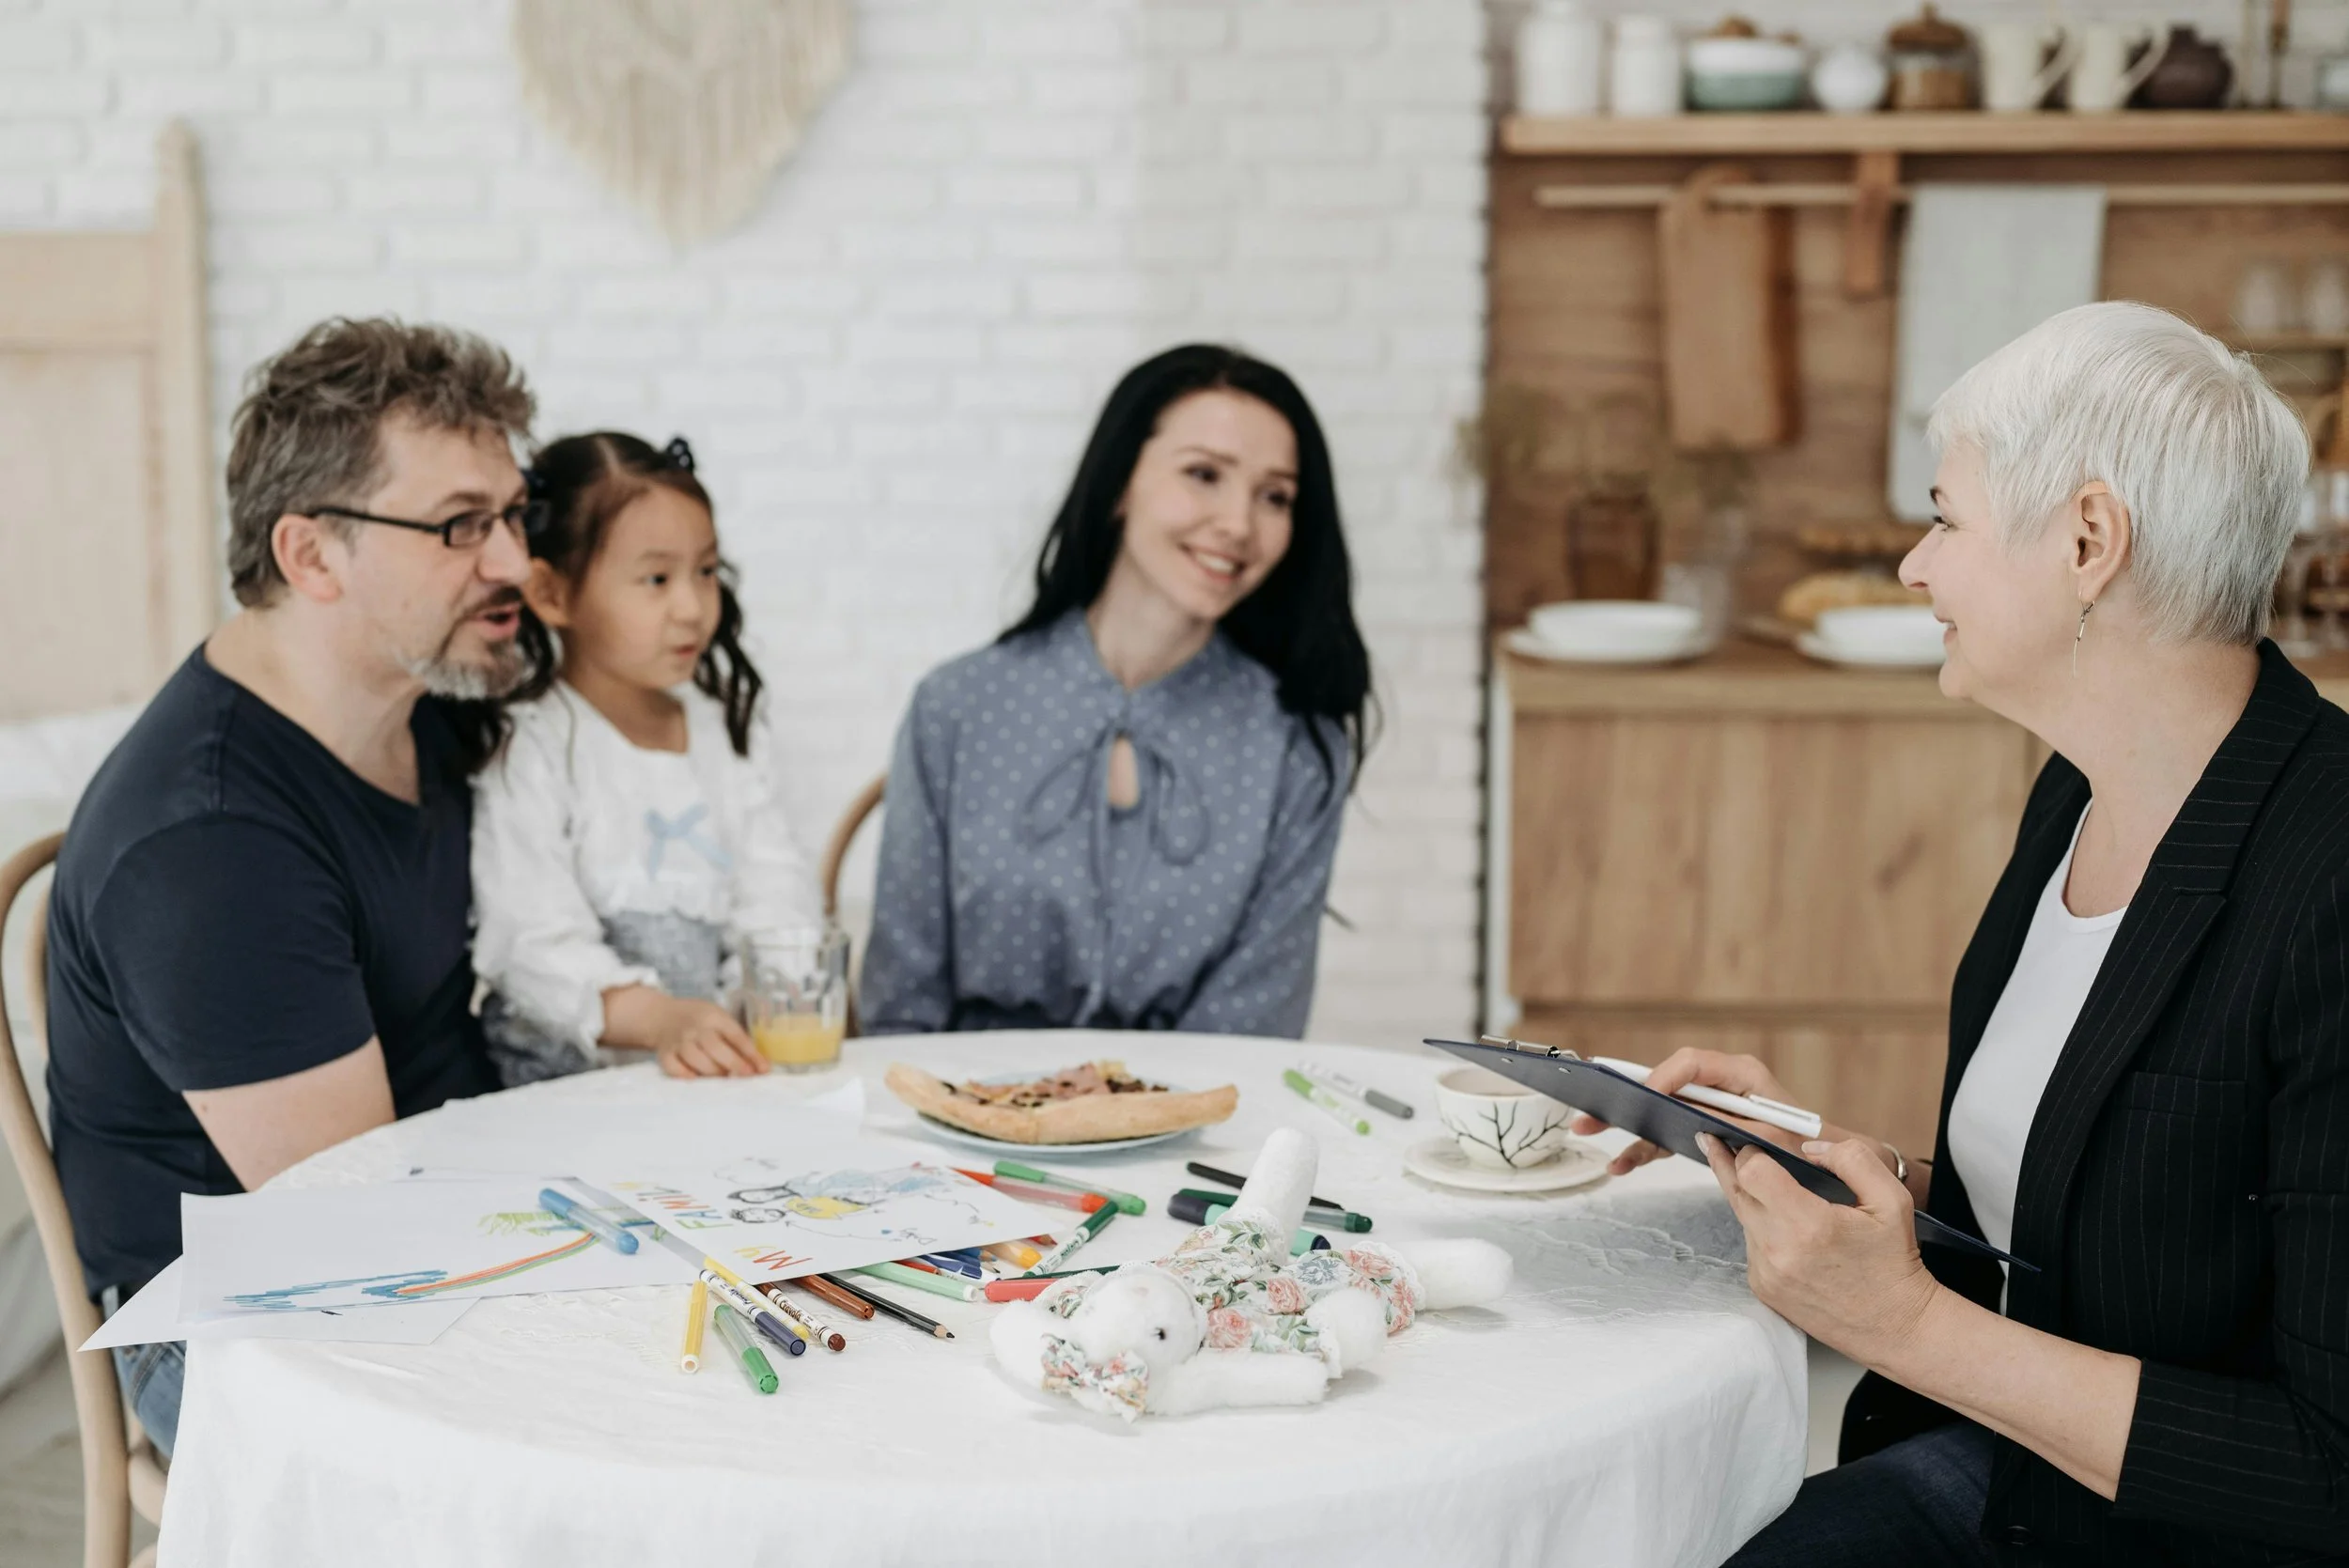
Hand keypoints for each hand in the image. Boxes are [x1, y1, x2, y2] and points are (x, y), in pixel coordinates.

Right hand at [599, 985, 767, 1076]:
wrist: (663, 1016)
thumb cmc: (700, 1020)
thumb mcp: (719, 1019)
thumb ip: (736, 1039)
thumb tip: (759, 1066)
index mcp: (713, 1016)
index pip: (735, 1034)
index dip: (750, 1053)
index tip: (762, 1068)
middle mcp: (694, 1028)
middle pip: (714, 1047)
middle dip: (734, 1063)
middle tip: (746, 1075)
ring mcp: (677, 1041)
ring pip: (695, 1059)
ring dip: (713, 1072)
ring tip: (723, 1077)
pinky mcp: (665, 1054)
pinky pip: (674, 1068)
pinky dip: (686, 1076)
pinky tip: (697, 1079)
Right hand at [1569, 1049, 1808, 1175]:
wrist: (1828, 1167)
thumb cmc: (1807, 1147)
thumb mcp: (1774, 1139)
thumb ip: (1735, 1130)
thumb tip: (1695, 1126)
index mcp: (1739, 1074)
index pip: (1690, 1064)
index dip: (1662, 1078)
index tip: (1642, 1100)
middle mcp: (1718, 1085)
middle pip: (1662, 1084)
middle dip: (1623, 1098)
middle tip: (1588, 1111)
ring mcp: (1706, 1108)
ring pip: (1657, 1110)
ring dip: (1624, 1125)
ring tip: (1587, 1135)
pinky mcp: (1701, 1129)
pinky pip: (1666, 1134)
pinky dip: (1643, 1148)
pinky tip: (1619, 1164)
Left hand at [1698, 1131, 1940, 1366]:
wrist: (1896, 1327)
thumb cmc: (1895, 1263)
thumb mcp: (1892, 1199)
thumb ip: (1851, 1159)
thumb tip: (1809, 1148)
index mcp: (1809, 1224)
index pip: (1751, 1172)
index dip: (1750, 1151)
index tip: (1753, 1141)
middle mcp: (1779, 1251)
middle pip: (1736, 1191)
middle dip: (1732, 1165)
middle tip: (1718, 1140)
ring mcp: (1767, 1273)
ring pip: (1743, 1218)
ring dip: (1753, 1200)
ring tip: (1769, 1187)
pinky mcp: (1763, 1289)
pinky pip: (1751, 1246)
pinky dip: (1763, 1230)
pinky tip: (1787, 1229)